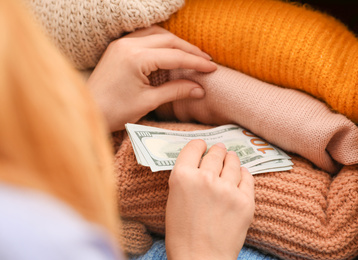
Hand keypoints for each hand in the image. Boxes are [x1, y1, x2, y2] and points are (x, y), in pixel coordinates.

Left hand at [87, 25, 216, 131]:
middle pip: (167, 40)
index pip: (174, 56)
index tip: (211, 68)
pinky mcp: (118, 47)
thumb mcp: (149, 101)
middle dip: (189, 50)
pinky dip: (160, 42)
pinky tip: (169, 51)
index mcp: (136, 58)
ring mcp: (121, 44)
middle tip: (205, 61)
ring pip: (156, 34)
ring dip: (175, 43)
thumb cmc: (115, 111)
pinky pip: (144, 37)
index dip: (196, 62)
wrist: (88, 111)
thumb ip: (176, 90)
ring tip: (191, 55)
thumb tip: (200, 89)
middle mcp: (128, 45)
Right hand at [165, 140, 254, 259]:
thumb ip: (187, 177)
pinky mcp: (245, 201)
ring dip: (231, 159)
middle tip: (218, 150)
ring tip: (230, 159)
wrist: (200, 259)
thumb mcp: (174, 198)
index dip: (198, 145)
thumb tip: (201, 161)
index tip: (202, 146)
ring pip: (233, 162)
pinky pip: (247, 177)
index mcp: (182, 176)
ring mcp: (227, 189)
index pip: (193, 147)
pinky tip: (241, 174)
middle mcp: (205, 178)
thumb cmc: (182, 233)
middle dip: (216, 150)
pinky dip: (243, 174)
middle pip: (215, 152)